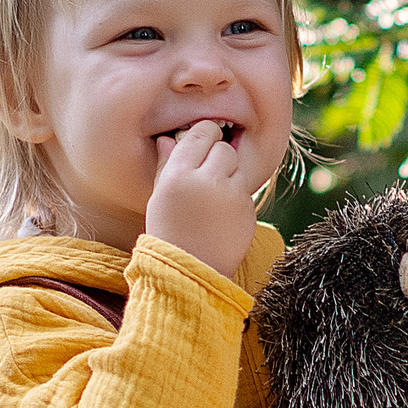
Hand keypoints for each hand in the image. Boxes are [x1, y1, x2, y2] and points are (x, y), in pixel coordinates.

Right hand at [145, 119, 256, 277]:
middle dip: (218, 156)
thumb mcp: (159, 198)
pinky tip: (221, 216)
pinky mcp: (249, 212)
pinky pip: (245, 192)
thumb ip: (165, 165)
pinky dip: (236, 198)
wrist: (189, 273)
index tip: (204, 140)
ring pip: (238, 169)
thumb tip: (168, 139)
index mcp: (179, 175)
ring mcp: (232, 197)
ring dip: (228, 176)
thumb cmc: (168, 233)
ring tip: (212, 199)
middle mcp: (207, 182)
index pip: (201, 134)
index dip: (205, 134)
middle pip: (224, 149)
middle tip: (207, 173)